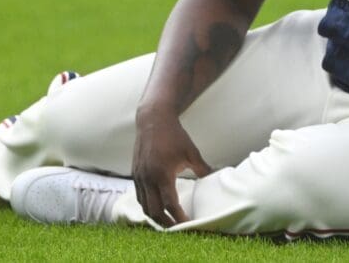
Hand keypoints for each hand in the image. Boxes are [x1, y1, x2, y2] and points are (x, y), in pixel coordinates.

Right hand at [131, 108, 210, 226]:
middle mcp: (148, 179)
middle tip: (177, 228)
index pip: (170, 204)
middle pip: (154, 211)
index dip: (178, 217)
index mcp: (162, 175)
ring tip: (167, 221)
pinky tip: (156, 206)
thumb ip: (202, 168)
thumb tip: (214, 177)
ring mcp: (139, 177)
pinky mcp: (135, 174)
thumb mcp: (191, 152)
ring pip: (144, 206)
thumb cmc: (175, 135)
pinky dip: (147, 205)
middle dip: (165, 223)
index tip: (187, 223)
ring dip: (155, 217)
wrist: (153, 120)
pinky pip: (139, 196)